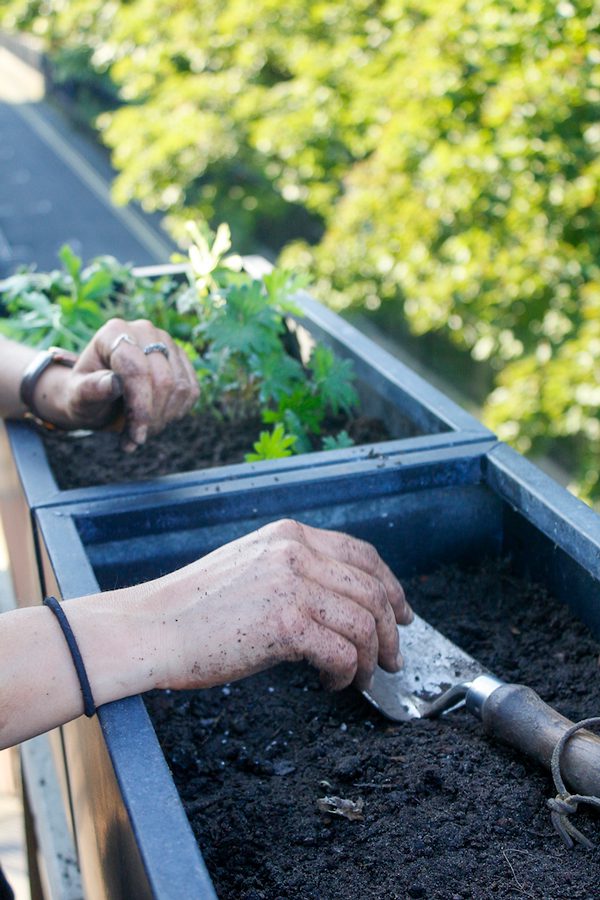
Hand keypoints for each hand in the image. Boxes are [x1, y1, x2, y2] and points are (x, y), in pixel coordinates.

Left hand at [34, 318, 199, 449]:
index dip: (140, 407)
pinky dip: (177, 413)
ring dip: (164, 418)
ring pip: (180, 387)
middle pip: (163, 379)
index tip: (136, 437)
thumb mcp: (78, 397)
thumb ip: (90, 389)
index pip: (136, 370)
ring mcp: (166, 342)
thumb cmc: (84, 395)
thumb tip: (113, 383)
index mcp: (114, 332)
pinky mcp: (181, 358)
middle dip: (152, 417)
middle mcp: (144, 330)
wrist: (97, 393)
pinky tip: (157, 420)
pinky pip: (191, 390)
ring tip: (142, 431)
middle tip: (136, 438)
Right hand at [143, 519, 412, 692]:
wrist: (150, 628)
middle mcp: (295, 552)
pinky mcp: (285, 622)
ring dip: (371, 657)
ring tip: (359, 677)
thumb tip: (340, 606)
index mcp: (289, 535)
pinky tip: (331, 683)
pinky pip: (342, 652)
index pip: (362, 554)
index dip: (391, 585)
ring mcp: (292, 584)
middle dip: (391, 629)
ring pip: (365, 621)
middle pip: (373, 588)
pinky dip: (345, 673)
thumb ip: (294, 574)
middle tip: (391, 658)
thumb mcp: (250, 569)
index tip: (402, 612)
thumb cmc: (193, 609)